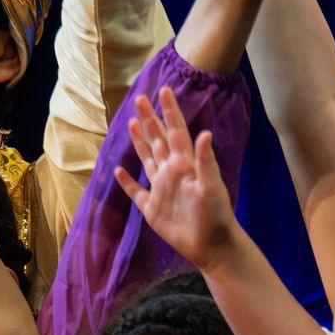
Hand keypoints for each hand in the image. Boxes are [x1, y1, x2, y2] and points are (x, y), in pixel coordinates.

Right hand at [113, 87, 240, 269]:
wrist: (211, 244)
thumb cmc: (215, 214)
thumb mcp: (211, 186)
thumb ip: (206, 160)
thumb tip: (206, 133)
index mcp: (185, 163)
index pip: (176, 131)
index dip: (170, 112)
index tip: (164, 90)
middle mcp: (172, 172)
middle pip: (157, 140)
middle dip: (150, 120)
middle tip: (140, 99)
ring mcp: (161, 189)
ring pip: (147, 159)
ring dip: (140, 142)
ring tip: (132, 123)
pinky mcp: (152, 208)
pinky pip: (136, 192)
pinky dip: (127, 182)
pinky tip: (120, 171)